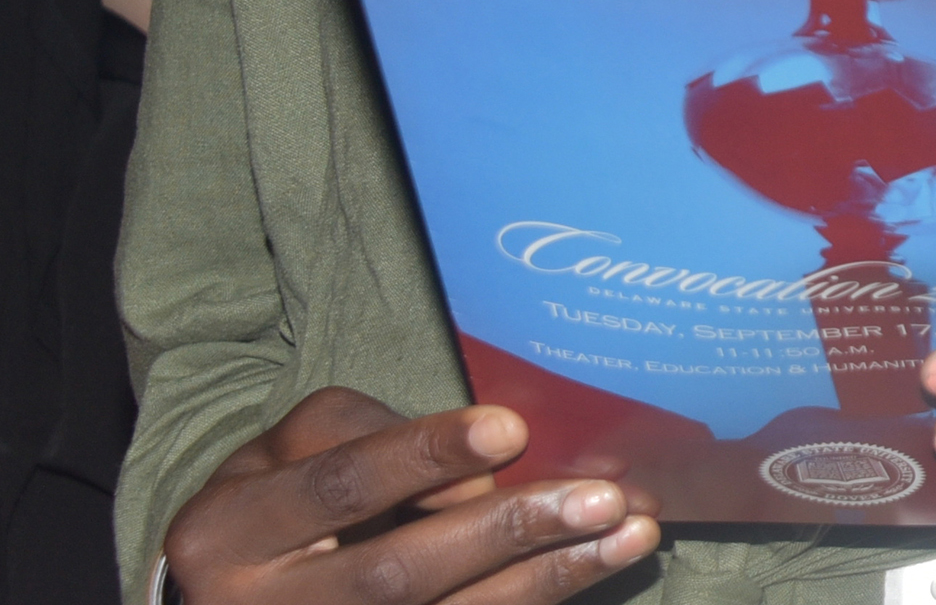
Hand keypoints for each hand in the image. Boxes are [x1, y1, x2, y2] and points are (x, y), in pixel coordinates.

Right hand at [160, 391, 656, 604]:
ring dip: (547, 578)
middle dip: (506, 532)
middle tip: (600, 498)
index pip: (339, 487)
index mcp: (229, 534)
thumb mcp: (287, 452)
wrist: (224, 597)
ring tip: (630, 534)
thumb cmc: (272, 504)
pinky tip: (594, 569)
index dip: (425, 455)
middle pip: (398, 573)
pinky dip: (532, 600)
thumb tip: (474, 478)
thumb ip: (370, 439)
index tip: (512, 428)